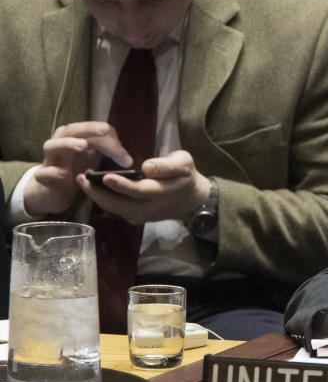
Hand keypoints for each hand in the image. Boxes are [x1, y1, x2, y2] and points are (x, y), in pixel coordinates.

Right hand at [24, 121, 131, 215]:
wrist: (55, 191)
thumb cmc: (77, 169)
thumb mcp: (94, 159)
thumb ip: (109, 154)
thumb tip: (129, 160)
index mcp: (74, 137)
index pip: (90, 129)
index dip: (108, 136)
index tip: (124, 152)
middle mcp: (60, 144)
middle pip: (71, 130)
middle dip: (89, 128)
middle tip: (105, 129)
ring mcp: (50, 160)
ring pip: (51, 146)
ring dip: (68, 143)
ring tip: (83, 145)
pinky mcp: (43, 177)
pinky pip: (43, 172)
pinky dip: (52, 171)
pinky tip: (64, 173)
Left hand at [76, 149, 210, 224]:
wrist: (192, 200)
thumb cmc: (186, 176)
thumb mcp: (184, 164)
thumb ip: (166, 165)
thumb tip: (147, 167)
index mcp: (161, 192)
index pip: (138, 191)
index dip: (121, 186)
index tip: (105, 177)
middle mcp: (148, 208)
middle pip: (119, 204)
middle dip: (97, 193)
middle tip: (81, 177)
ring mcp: (141, 216)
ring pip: (114, 209)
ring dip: (97, 197)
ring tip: (83, 182)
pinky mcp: (136, 218)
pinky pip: (116, 210)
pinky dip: (103, 200)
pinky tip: (95, 189)